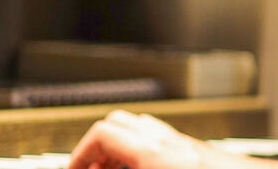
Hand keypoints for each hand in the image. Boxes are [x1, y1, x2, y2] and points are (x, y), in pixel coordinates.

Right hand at [67, 110, 240, 168]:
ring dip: (119, 150)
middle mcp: (170, 141)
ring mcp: (185, 144)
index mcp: (153, 152)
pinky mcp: (197, 152)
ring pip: (141, 130)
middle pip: (120, 123)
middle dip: (98, 148)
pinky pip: (160, 141)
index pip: (103, 132)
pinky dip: (141, 153)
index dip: (80, 153)